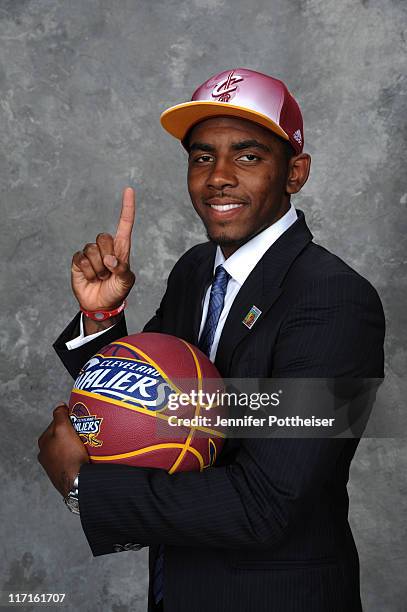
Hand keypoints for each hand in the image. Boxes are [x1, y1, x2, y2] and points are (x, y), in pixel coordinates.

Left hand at [37, 404, 88, 496]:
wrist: (77, 482)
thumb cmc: (69, 455)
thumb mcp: (63, 429)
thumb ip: (59, 415)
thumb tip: (59, 405)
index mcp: (43, 442)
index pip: (56, 423)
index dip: (68, 419)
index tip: (79, 419)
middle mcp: (45, 454)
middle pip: (62, 436)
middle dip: (73, 433)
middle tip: (86, 431)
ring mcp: (54, 466)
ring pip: (67, 449)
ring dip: (77, 445)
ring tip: (89, 444)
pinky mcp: (64, 474)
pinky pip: (72, 460)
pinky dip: (78, 456)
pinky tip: (87, 456)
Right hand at [71, 187, 135, 311]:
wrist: (100, 305)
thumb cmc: (117, 291)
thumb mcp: (126, 282)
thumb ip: (122, 269)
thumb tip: (110, 260)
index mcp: (122, 248)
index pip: (125, 224)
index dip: (127, 208)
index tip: (129, 190)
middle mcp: (106, 247)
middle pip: (104, 237)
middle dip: (107, 257)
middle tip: (109, 272)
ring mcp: (91, 253)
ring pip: (92, 250)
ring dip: (97, 268)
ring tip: (100, 277)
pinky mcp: (79, 261)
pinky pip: (81, 259)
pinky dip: (87, 271)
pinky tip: (90, 278)